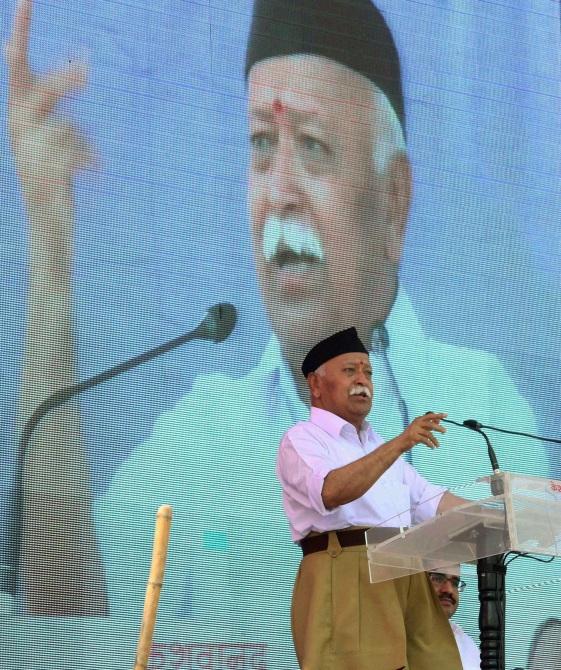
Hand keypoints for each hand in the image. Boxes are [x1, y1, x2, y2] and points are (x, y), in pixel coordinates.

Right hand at [5, 0, 92, 208]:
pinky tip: (91, 173)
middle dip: (64, 81)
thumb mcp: (56, 135)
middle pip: (41, 91)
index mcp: (18, 113)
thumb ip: (60, 105)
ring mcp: (26, 150)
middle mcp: (17, 127)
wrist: (48, 223)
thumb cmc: (54, 175)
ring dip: (84, 145)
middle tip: (87, 69)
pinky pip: (76, 153)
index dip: (21, 32)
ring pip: (67, 128)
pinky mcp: (43, 172)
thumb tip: (79, 64)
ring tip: (83, 165)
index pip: (17, 66)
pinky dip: (90, 160)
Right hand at [400, 412, 446, 450]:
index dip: (438, 415)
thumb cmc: (412, 436)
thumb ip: (429, 424)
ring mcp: (414, 430)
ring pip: (429, 434)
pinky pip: (425, 440)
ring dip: (435, 440)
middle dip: (438, 427)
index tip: (446, 415)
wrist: (401, 443)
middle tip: (445, 431)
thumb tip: (438, 419)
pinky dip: (430, 444)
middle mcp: (416, 423)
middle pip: (430, 424)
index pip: (430, 416)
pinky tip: (432, 447)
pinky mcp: (413, 437)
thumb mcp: (421, 429)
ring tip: (438, 445)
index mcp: (418, 420)